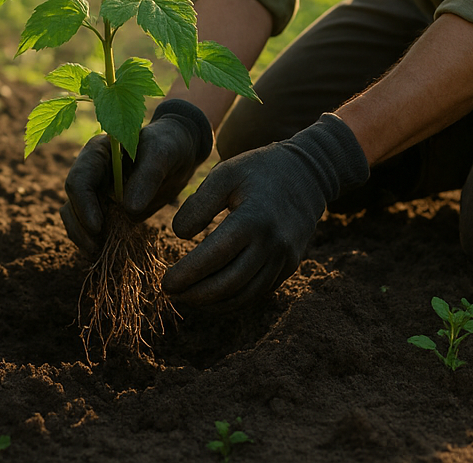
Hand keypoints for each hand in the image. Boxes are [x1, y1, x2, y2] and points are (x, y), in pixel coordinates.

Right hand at [59, 99, 211, 255]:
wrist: (179, 152)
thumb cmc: (169, 145)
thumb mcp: (162, 154)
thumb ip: (147, 176)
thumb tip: (130, 209)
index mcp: (98, 152)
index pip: (79, 179)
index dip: (84, 205)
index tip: (98, 227)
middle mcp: (92, 171)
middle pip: (72, 202)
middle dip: (80, 227)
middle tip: (97, 248)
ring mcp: (97, 191)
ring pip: (75, 216)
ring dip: (83, 237)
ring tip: (100, 253)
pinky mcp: (107, 208)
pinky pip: (92, 227)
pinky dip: (96, 240)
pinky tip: (108, 251)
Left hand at [162, 113, 368, 310]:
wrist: (307, 174)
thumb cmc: (258, 170)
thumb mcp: (225, 174)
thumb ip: (199, 203)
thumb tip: (179, 235)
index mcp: (254, 219)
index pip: (215, 256)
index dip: (188, 274)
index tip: (165, 282)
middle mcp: (273, 244)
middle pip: (229, 283)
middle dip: (196, 294)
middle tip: (171, 293)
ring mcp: (285, 259)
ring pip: (245, 295)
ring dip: (213, 302)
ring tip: (187, 297)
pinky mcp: (290, 267)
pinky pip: (258, 291)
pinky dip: (233, 299)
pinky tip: (212, 295)